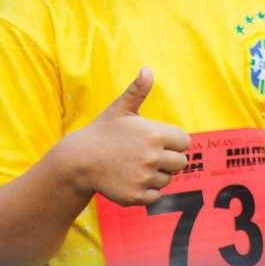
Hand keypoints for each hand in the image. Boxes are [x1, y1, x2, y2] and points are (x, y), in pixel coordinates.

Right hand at [66, 67, 189, 206]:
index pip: (184, 142)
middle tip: (145, 153)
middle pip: (180, 162)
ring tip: (135, 165)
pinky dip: (147, 190)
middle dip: (167, 158)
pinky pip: (156, 196)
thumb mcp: (120, 108)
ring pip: (168, 179)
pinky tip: (131, 178)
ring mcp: (145, 178)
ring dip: (157, 174)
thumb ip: (138, 90)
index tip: (156, 139)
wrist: (80, 160)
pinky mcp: (137, 196)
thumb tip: (147, 69)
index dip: (173, 141)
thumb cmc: (103, 131)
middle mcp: (153, 157)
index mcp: (155, 134)